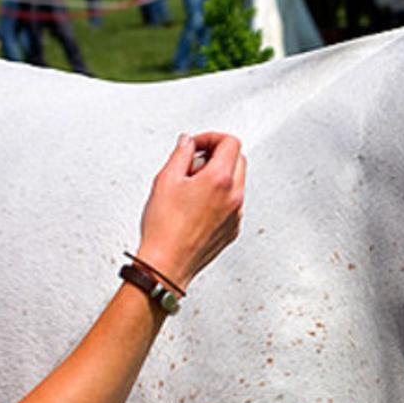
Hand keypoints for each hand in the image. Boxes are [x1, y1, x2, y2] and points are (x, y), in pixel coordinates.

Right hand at [135, 132, 245, 292]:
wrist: (167, 264)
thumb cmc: (164, 228)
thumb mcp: (165, 180)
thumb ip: (181, 154)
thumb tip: (188, 142)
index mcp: (220, 180)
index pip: (231, 143)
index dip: (211, 138)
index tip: (197, 145)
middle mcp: (234, 197)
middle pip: (238, 160)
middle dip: (217, 154)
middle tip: (194, 162)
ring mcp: (237, 215)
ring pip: (237, 182)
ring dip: (219, 176)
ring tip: (191, 187)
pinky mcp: (233, 229)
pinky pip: (233, 203)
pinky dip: (220, 196)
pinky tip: (196, 205)